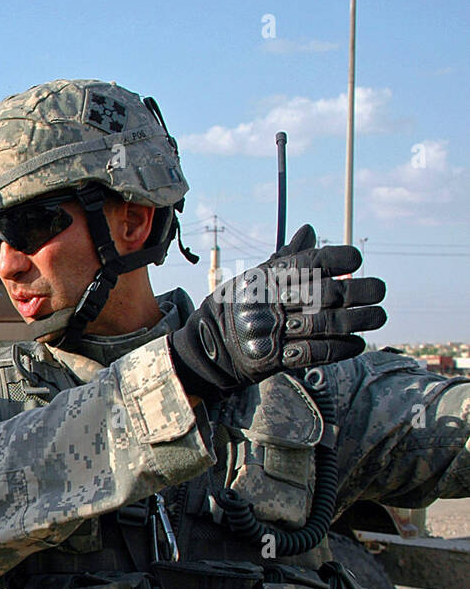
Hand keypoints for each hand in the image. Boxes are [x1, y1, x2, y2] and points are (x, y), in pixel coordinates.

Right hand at [168, 224, 385, 400]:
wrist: (208, 347)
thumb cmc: (237, 306)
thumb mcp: (254, 277)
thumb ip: (286, 258)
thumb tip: (309, 230)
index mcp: (266, 278)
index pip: (309, 262)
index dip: (338, 258)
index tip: (357, 258)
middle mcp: (270, 302)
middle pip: (325, 293)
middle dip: (360, 291)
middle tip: (380, 290)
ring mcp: (272, 331)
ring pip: (326, 323)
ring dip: (359, 321)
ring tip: (379, 317)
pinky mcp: (275, 358)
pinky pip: (316, 352)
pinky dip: (341, 348)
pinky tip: (358, 343)